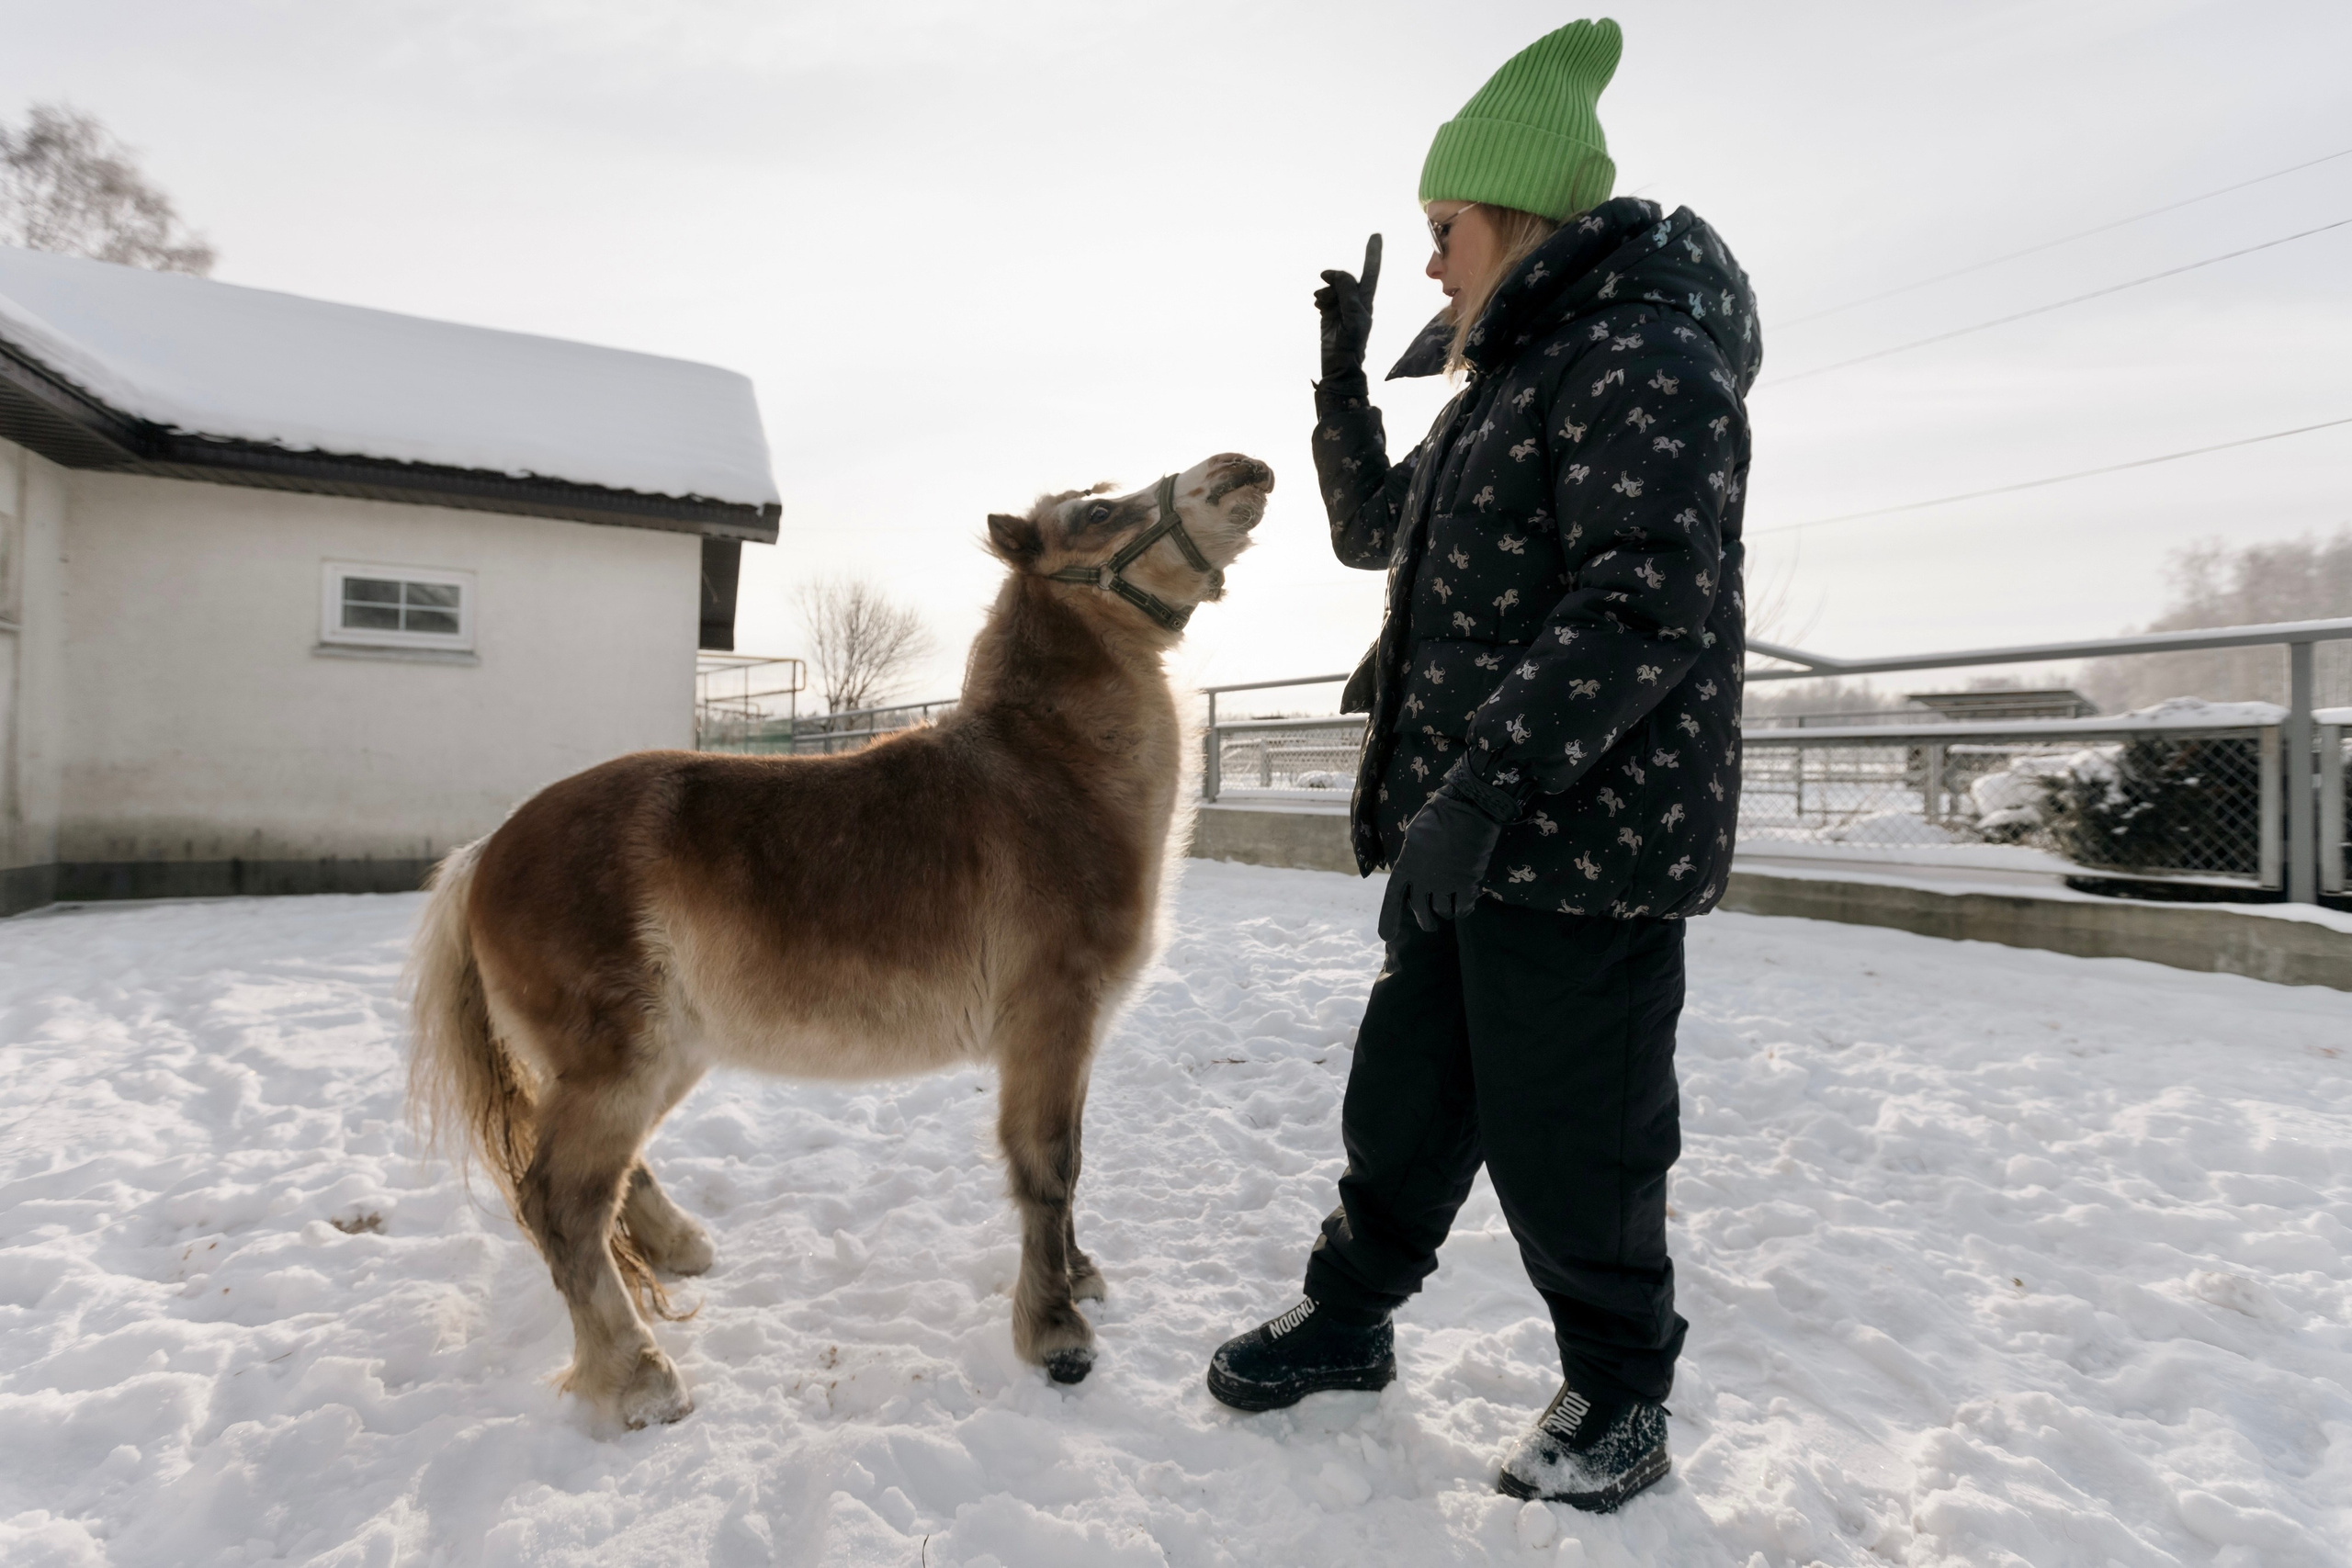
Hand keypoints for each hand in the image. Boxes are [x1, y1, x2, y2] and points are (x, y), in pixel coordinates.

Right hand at [1314, 233, 1381, 382]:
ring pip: (1331, 287)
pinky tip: (1318, 307)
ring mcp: (1341, 307)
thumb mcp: (1352, 317)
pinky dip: (1320, 299)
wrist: (1338, 365)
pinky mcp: (1329, 314)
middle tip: (1324, 277)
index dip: (1372, 254)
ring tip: (1319, 303)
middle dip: (1334, 279)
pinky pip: (1323, 297)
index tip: (1376, 235)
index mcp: (1365, 301)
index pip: (1370, 273)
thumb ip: (1348, 292)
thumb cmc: (1351, 344)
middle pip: (1344, 279)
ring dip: (1324, 292)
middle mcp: (1354, 301)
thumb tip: (1340, 274)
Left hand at [1377, 775, 1507, 941]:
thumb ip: (1412, 856)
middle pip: (1421, 913)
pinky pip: (1463, 909)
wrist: (1468, 807)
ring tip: (1450, 903)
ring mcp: (1445, 883)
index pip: (1393, 897)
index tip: (1387, 936)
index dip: (1389, 917)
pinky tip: (1466, 903)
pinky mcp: (1467, 883)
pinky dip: (1464, 909)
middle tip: (1431, 923)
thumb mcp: (1414, 834)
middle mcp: (1423, 878)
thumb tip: (1413, 869)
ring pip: (1443, 912)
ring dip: (1446, 912)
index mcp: (1406, 865)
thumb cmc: (1440, 814)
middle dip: (1426, 921)